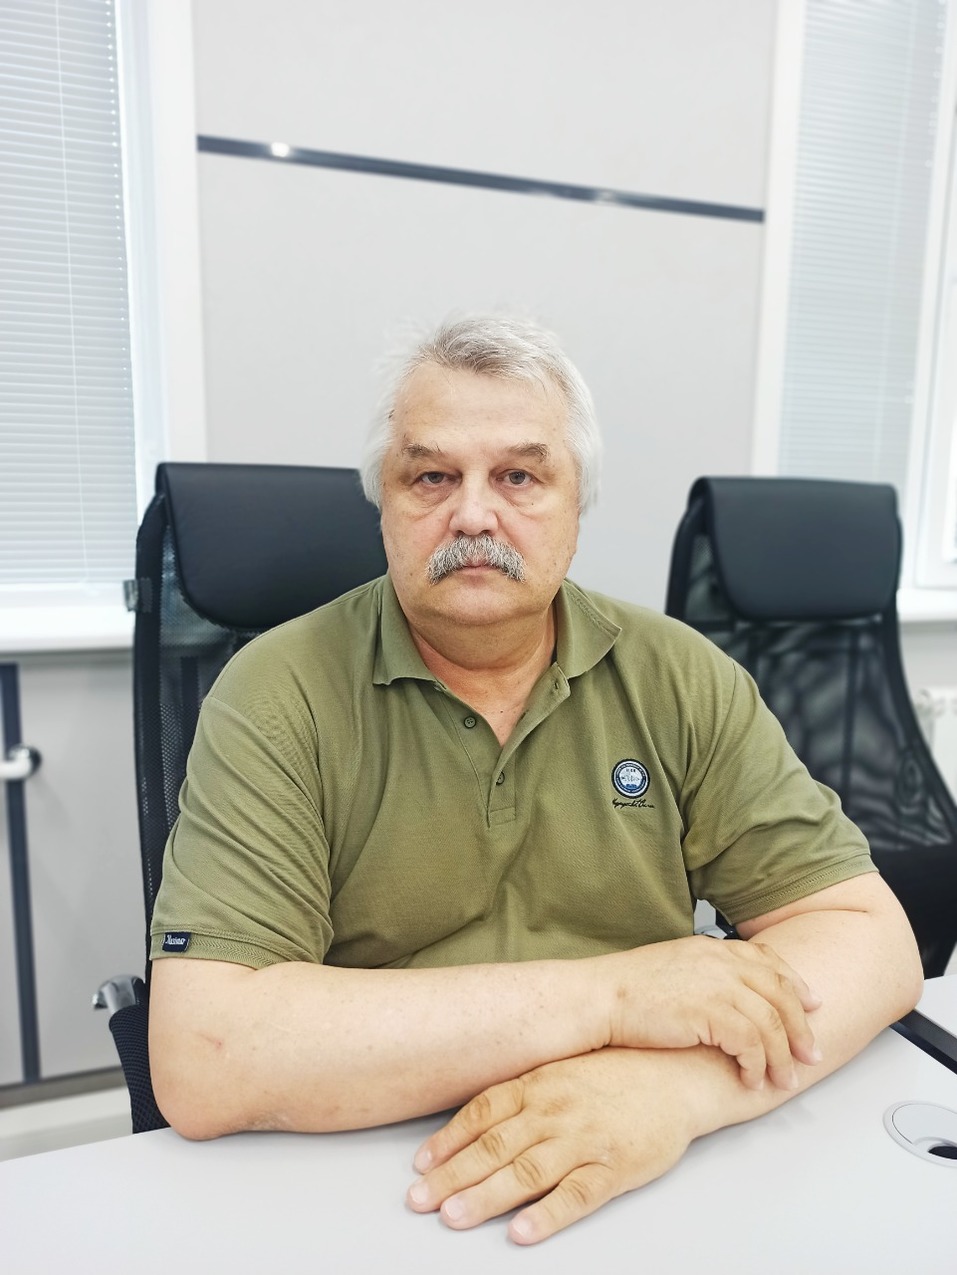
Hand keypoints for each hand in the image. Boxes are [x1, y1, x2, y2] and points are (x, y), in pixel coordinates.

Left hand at [407, 1050, 694, 1244]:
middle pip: (494, 1146)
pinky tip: (522, 1232)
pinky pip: (577, 1194)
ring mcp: (585, 1139)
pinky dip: (547, 1214)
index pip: (483, 1111)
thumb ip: (526, 1091)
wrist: (679, 1073)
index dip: (449, 1139)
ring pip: (526, 1171)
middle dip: (452, 1175)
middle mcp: (556, 1110)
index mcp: (540, 1083)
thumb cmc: (618, 1071)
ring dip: (486, 1196)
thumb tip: (480, 1116)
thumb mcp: (565, 1068)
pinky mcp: (616, 1167)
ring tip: (453, 1217)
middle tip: (419, 1199)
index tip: (419, 1163)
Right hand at [603, 936, 822, 1089]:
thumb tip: (725, 998)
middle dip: (801, 1026)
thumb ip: (705, 974)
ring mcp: (717, 985)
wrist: (599, 997)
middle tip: (811, 1053)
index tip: (812, 1003)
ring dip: (783, 1056)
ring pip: (771, 1023)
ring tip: (785, 1080)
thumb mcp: (673, 968)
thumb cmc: (626, 989)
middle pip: (780, 993)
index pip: (767, 962)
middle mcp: (720, 962)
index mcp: (711, 948)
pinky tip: (751, 1081)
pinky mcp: (710, 1012)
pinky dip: (757, 1066)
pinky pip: (751, 1044)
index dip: (795, 984)